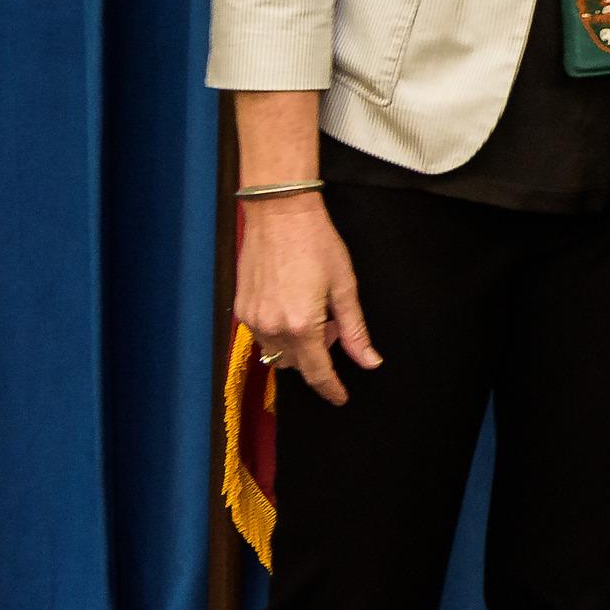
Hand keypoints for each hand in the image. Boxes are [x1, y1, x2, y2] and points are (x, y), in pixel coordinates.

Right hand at [233, 196, 381, 404]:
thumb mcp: (345, 286)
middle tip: (332, 321)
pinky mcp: (241, 308)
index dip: (331, 388)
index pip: (317, 372)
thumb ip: (355, 330)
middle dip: (317, 353)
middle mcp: (272, 328)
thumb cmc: (318, 244)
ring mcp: (252, 319)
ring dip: (297, 344)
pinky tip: (293, 302)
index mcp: (301, 326)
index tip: (340, 397)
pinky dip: (280, 330)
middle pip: (296, 364)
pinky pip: (262, 335)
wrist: (280, 212)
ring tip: (312, 308)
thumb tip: (369, 362)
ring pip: (277, 352)